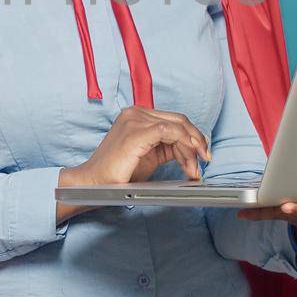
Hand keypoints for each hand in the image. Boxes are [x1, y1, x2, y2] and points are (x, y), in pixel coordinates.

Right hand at [57, 107, 211, 223]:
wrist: (92, 184)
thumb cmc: (118, 174)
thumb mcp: (149, 156)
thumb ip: (167, 147)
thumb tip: (192, 150)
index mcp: (138, 115)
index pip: (174, 120)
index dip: (193, 136)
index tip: (202, 155)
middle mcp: (136, 112)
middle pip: (180, 121)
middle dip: (197, 141)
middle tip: (204, 161)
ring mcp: (135, 119)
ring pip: (178, 127)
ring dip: (191, 149)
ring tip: (193, 170)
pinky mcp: (136, 131)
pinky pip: (170, 132)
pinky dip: (184, 146)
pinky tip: (187, 162)